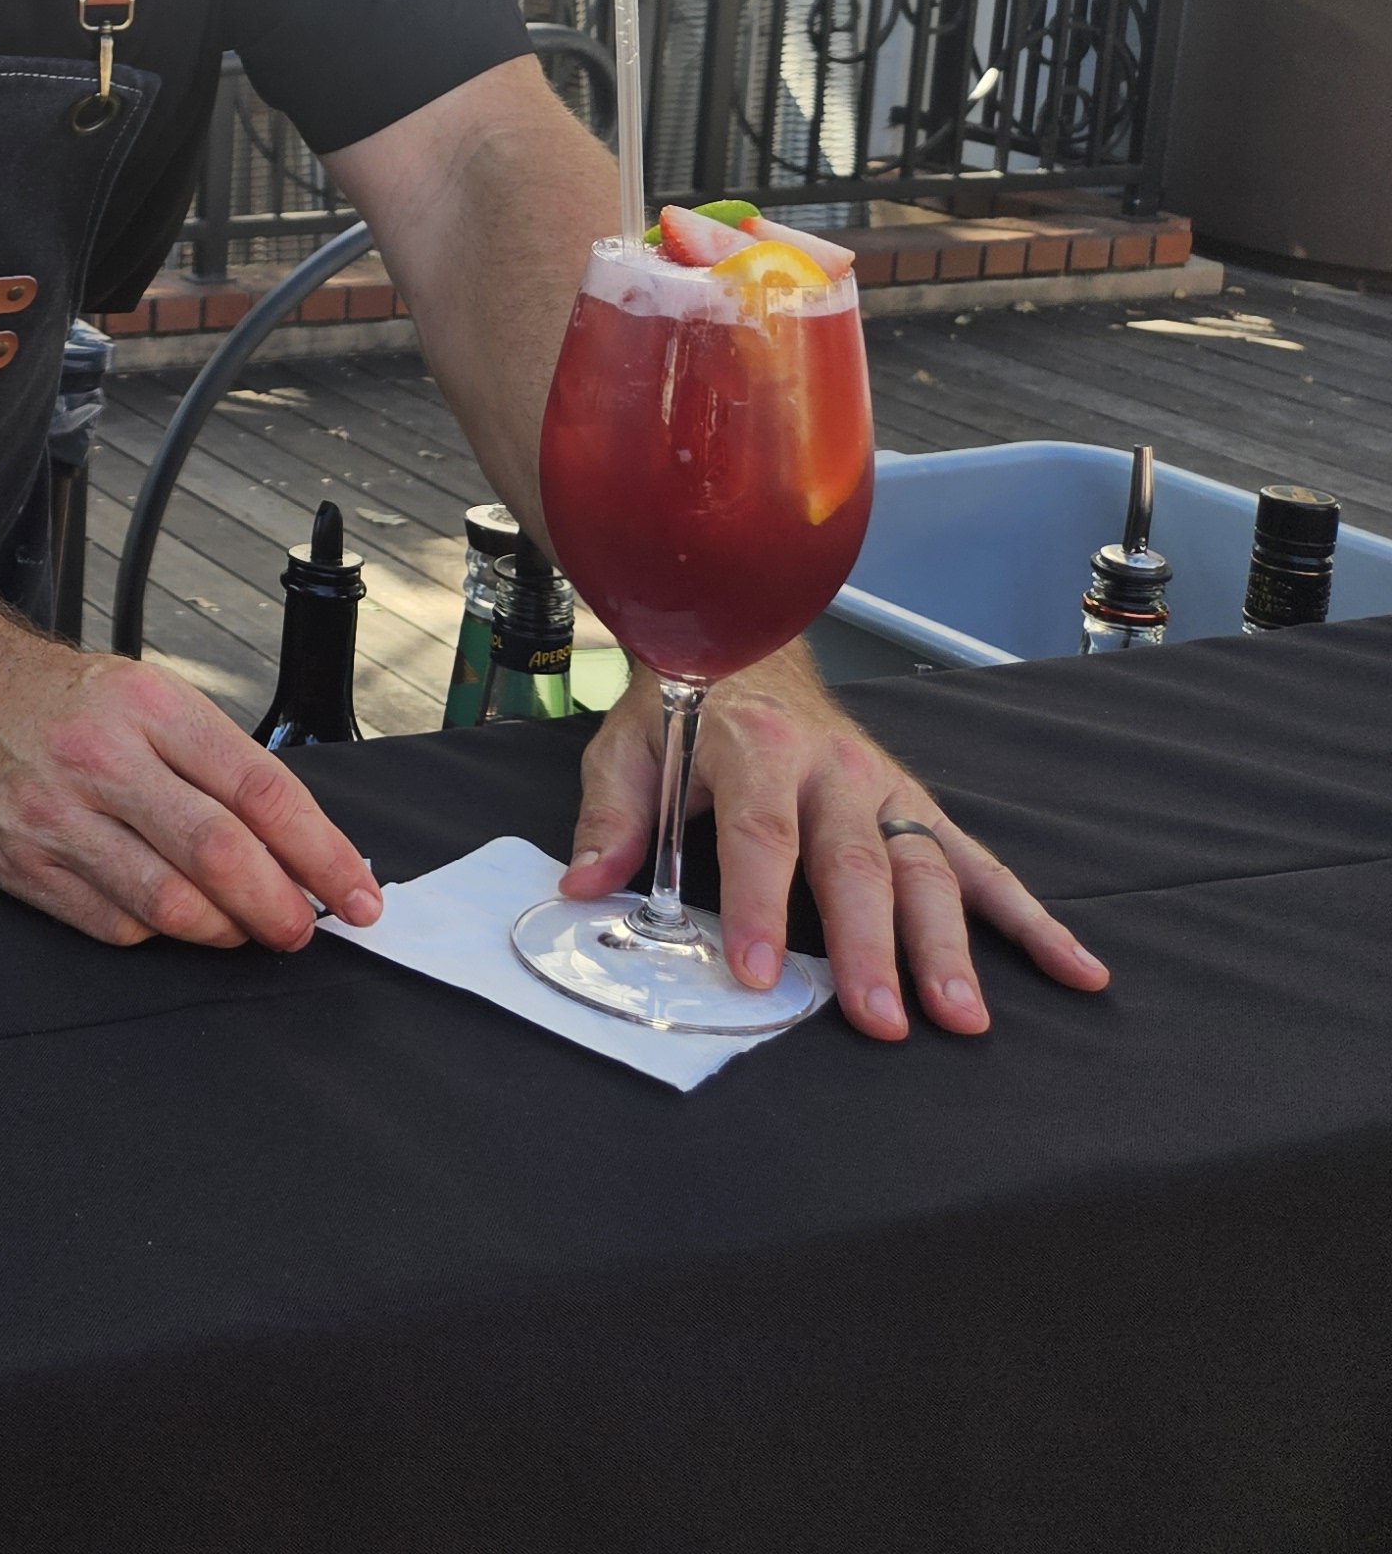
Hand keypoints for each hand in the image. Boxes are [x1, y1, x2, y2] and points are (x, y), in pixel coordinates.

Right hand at [0, 633, 385, 950]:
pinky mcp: (20, 864)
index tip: (356, 893)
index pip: (260, 791)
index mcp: (148, 706)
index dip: (322, 854)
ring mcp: (54, 815)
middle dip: (280, 906)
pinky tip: (171, 917)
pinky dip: (158, 933)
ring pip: (169, 904)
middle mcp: (101, 759)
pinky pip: (114, 926)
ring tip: (244, 927)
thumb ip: (217, 762)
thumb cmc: (61, 699)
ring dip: (225, 930)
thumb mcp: (148, 695)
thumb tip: (300, 844)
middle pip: (219, 853)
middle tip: (303, 927)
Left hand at [562, 655, 1110, 1038]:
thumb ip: (613, 818)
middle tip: (883, 1023)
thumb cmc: (684, 706)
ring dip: (949, 948)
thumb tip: (583, 888)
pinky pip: (982, 864)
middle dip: (870, 948)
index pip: (763, 835)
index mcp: (754, 747)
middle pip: (857, 865)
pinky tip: (1077, 970)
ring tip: (964, 1019)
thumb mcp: (628, 748)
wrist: (746, 636)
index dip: (761, 904)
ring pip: (927, 871)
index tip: (760, 972)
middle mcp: (833, 766)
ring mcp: (886, 787)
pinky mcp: (918, 805)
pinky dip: (1033, 919)